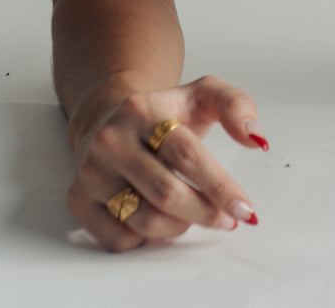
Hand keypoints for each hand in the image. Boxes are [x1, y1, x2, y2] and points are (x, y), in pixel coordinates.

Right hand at [66, 73, 265, 252]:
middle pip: (167, 193)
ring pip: (145, 220)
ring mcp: (91, 170)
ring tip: (193, 213)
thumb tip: (257, 138)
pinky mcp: (78, 198)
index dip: (220, 186)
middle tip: (227, 218)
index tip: (245, 208)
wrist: (108, 116)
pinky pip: (120, 239)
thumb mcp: (202, 95)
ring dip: (179, 227)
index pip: (187, 155)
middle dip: (205, 212)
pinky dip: (147, 239)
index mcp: (142, 109)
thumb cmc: (163, 113)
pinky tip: (158, 219)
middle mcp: (111, 139)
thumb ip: (235, 106)